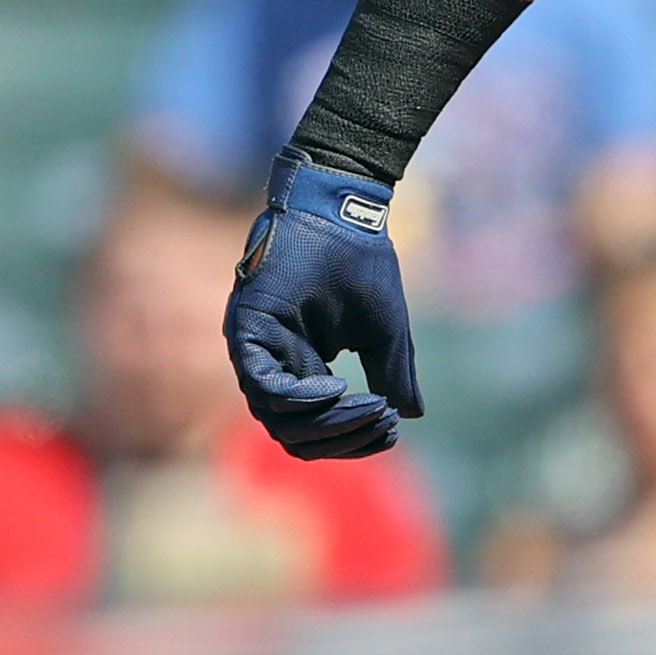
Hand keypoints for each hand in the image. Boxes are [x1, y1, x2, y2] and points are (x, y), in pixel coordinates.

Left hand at [227, 152, 421, 460]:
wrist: (343, 215)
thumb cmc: (362, 266)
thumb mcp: (386, 331)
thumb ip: (391, 374)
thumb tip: (409, 416)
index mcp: (303, 367)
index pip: (318, 427)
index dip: (354, 438)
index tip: (392, 426)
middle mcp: (274, 365)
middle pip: (294, 434)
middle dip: (343, 438)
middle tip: (382, 420)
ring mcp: (257, 350)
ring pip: (276, 419)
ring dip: (328, 422)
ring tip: (370, 405)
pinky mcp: (246, 331)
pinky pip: (262, 385)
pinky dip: (298, 398)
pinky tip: (337, 388)